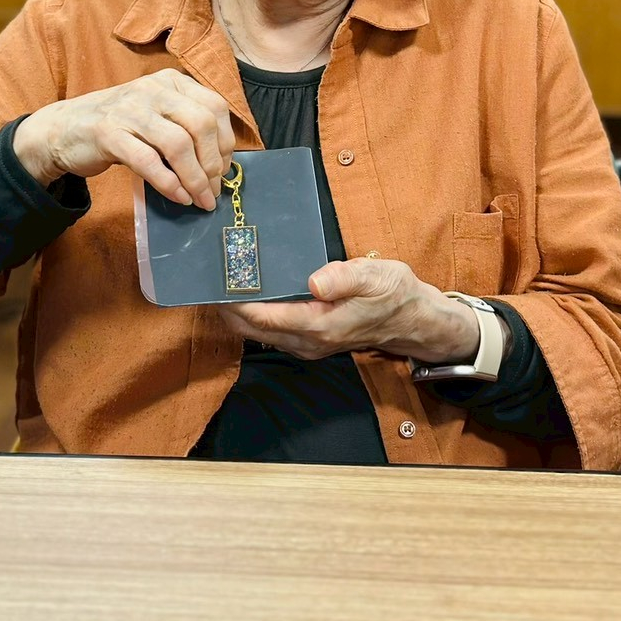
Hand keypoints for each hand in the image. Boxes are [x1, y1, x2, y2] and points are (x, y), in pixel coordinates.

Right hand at [12, 69, 234, 208]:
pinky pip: (149, 162)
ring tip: (199, 199)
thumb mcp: (156, 113)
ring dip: (195, 178)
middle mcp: (153, 89)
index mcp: (171, 81)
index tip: (224, 168)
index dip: (226, 141)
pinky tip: (178, 197)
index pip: (214, 106)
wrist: (63, 128)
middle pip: (201, 124)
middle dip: (213, 163)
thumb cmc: (119, 125)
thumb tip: (221, 162)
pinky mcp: (109, 133)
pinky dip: (169, 184)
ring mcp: (130, 109)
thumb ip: (185, 125)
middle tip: (213, 189)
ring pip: (178, 145)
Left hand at [217, 257, 480, 363]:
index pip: (262, 317)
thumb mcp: (376, 277)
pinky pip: (270, 330)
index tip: (212, 279)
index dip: (233, 301)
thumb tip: (314, 282)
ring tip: (220, 280)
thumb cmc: (394, 294)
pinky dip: (253, 314)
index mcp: (318, 325)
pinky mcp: (309, 339)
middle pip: (251, 329)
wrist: (414, 321)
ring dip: (237, 311)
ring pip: (258, 332)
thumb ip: (344, 278)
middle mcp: (306, 341)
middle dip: (226, 306)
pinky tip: (247, 292)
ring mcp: (306, 344)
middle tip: (206, 276)